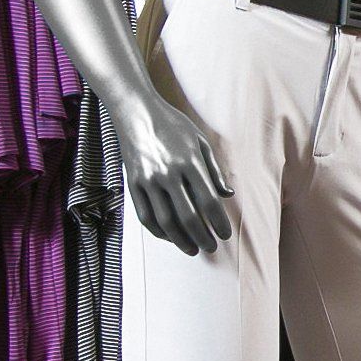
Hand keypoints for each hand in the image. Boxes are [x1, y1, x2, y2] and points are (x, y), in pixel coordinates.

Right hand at [118, 95, 234, 255]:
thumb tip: (227, 194)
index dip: (219, 222)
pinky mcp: (133, 184)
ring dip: (181, 240)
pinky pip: (145, 216)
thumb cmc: (172, 125)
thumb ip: (214, 170)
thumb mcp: (200, 141)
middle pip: (188, 216)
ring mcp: (148, 180)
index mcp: (189, 162)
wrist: (136, 112)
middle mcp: (168, 173)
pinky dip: (158, 231)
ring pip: (166, 221)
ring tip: (192, 249)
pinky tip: (169, 237)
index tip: (225, 234)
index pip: (209, 201)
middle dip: (202, 237)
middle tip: (210, 247)